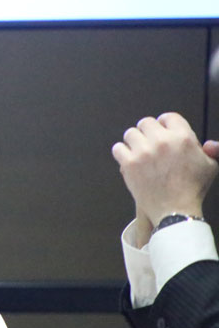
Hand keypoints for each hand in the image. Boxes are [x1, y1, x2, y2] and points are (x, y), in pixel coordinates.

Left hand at [111, 112, 218, 226]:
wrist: (175, 210)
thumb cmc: (193, 189)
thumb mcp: (211, 167)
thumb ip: (211, 151)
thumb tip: (207, 143)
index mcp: (183, 137)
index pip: (168, 117)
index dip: (165, 124)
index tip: (163, 132)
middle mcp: (162, 141)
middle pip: (146, 122)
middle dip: (148, 132)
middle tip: (151, 144)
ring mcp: (143, 151)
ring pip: (130, 133)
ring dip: (134, 141)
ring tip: (140, 152)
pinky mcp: (129, 163)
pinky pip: (118, 148)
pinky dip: (122, 153)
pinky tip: (129, 159)